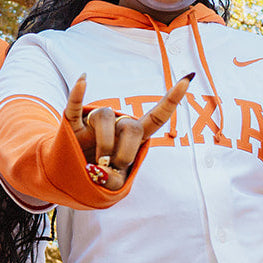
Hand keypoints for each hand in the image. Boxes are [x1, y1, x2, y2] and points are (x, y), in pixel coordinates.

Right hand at [64, 72, 194, 190]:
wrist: (75, 175)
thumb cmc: (103, 175)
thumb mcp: (114, 184)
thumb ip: (113, 181)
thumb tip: (100, 170)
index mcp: (135, 136)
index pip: (158, 116)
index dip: (172, 99)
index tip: (188, 78)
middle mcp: (118, 124)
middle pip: (132, 126)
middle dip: (126, 152)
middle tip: (116, 168)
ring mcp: (96, 123)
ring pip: (105, 116)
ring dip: (104, 144)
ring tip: (98, 163)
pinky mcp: (74, 125)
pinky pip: (76, 107)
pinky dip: (78, 95)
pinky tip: (84, 79)